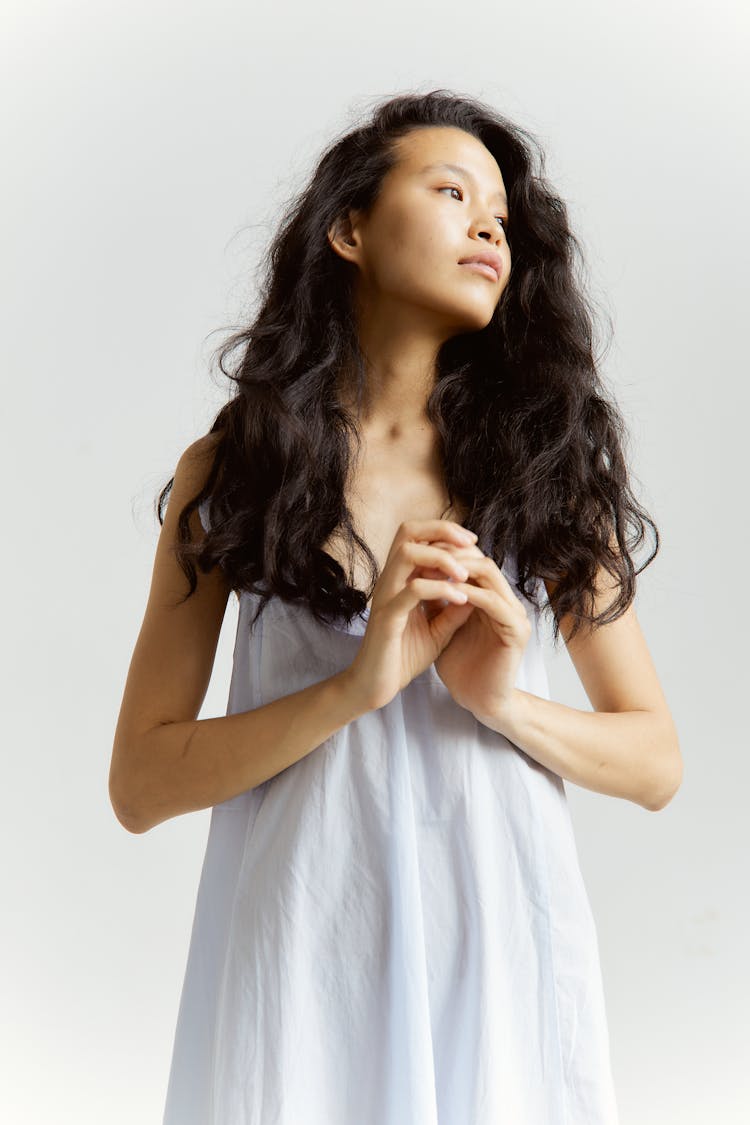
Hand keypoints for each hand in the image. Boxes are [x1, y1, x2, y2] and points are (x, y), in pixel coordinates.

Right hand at [343, 519, 481, 711]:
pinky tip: (462, 601)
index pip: (416, 535)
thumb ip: (455, 608)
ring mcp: (386, 596)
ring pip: (408, 553)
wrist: (376, 686)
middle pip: (408, 531)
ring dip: (442, 559)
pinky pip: (413, 591)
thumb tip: (479, 589)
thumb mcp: (438, 628)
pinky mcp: (387, 617)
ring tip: (466, 575)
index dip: (444, 531)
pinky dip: (441, 590)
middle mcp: (390, 581)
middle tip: (469, 544)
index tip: (471, 543)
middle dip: (442, 530)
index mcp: (400, 579)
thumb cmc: (403, 656)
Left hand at [416, 541, 532, 723]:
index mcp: (491, 597)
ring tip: (432, 570)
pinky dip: (470, 594)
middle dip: (452, 555)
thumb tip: (417, 574)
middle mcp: (506, 601)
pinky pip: (493, 602)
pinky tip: (448, 594)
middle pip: (482, 560)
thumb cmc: (461, 667)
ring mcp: (515, 614)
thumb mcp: (442, 626)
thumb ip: (438, 602)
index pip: (472, 561)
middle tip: (424, 555)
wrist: (478, 701)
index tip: (418, 554)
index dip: (446, 553)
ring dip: (459, 569)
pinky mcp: (517, 630)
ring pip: (490, 574)